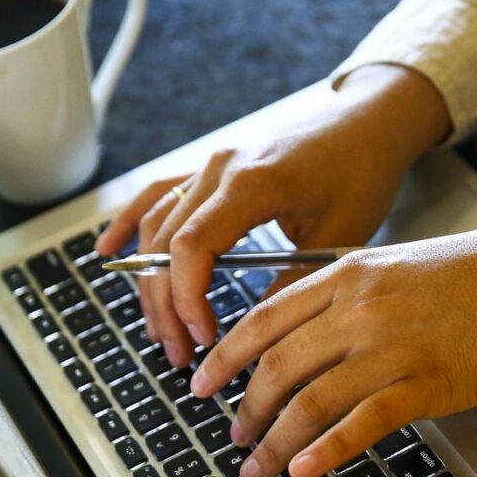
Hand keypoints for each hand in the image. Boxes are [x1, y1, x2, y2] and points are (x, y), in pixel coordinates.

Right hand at [94, 65, 450, 366]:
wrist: (369, 123)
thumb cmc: (362, 171)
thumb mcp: (339, 236)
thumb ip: (293, 283)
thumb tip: (259, 335)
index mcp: (251, 183)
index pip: (193, 247)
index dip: (187, 298)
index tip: (203, 337)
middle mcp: (220, 168)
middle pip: (167, 244)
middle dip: (167, 305)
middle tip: (181, 353)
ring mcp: (211, 165)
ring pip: (157, 226)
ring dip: (152, 282)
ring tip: (161, 331)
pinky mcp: (212, 167)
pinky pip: (158, 194)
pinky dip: (130, 224)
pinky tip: (107, 252)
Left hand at [190, 219, 476, 476]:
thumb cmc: (474, 273)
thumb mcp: (394, 265)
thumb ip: (345, 296)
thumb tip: (302, 341)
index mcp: (348, 274)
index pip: (265, 319)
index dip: (225, 356)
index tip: (203, 382)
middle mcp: (360, 308)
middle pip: (279, 365)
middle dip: (246, 409)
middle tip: (233, 437)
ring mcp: (392, 347)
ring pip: (311, 400)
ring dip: (275, 442)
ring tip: (258, 469)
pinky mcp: (427, 383)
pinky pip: (363, 422)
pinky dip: (327, 450)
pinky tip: (305, 470)